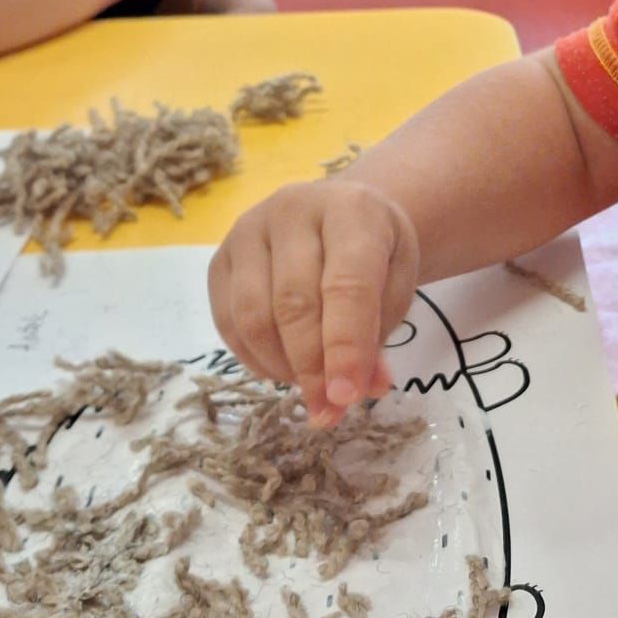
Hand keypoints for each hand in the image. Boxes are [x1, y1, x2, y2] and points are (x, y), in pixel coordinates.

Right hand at [208, 180, 418, 421]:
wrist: (342, 211)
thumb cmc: (376, 250)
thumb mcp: (397, 283)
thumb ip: (377, 335)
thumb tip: (355, 391)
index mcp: (351, 210)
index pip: (346, 285)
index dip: (345, 346)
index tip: (348, 395)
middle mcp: (292, 210)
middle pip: (294, 303)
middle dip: (312, 367)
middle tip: (328, 408)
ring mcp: (248, 231)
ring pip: (253, 316)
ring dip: (280, 366)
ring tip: (308, 386)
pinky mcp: (220, 257)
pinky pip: (226, 321)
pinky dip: (253, 359)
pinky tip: (281, 369)